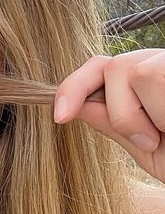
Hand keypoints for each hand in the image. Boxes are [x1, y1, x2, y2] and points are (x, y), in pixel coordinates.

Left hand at [54, 49, 164, 181]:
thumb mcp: (148, 149)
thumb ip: (116, 125)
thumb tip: (77, 106)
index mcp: (148, 81)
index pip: (101, 67)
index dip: (73, 86)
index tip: (59, 117)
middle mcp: (164, 64)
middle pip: (116, 66)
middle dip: (121, 111)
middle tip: (151, 139)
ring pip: (136, 71)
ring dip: (146, 114)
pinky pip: (156, 79)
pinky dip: (161, 112)